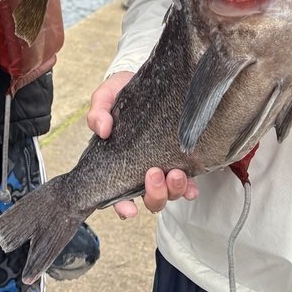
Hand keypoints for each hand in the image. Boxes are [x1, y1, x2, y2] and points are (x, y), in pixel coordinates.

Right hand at [87, 71, 197, 216]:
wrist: (151, 81)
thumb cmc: (123, 92)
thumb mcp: (106, 96)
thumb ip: (98, 111)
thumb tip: (102, 129)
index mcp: (119, 162)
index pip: (118, 194)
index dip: (122, 206)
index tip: (129, 209)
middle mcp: (142, 171)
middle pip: (150, 199)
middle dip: (155, 194)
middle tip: (155, 174)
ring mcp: (164, 167)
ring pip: (170, 193)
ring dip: (174, 190)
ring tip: (177, 173)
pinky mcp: (182, 159)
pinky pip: (189, 183)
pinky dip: (190, 189)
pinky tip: (193, 184)